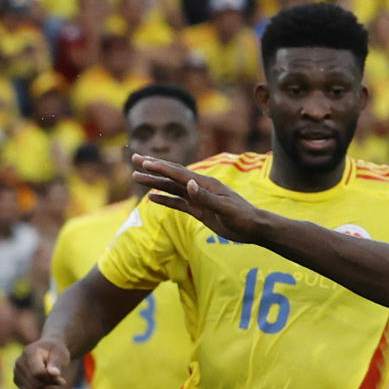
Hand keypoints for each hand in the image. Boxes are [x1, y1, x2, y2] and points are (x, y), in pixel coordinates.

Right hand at [14, 338, 71, 388]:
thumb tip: (54, 373)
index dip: (52, 379)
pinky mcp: (17, 380)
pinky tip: (48, 386)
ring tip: (53, 382)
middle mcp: (19, 362)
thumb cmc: (56, 352)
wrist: (47, 350)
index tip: (62, 380)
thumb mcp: (60, 354)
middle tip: (60, 381)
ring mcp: (16, 372)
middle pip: (36, 384)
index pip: (38, 373)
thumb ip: (57, 363)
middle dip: (51, 385)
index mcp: (29, 352)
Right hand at [130, 154, 265, 242]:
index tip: (144, 162)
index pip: (179, 173)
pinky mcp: (200, 211)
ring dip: (154, 183)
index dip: (161, 167)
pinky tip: (152, 198)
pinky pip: (178, 203)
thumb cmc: (244, 217)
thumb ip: (207, 197)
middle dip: (153, 168)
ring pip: (172, 189)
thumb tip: (189, 184)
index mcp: (206, 184)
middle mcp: (200, 188)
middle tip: (134, 159)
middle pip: (172, 175)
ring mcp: (199, 199)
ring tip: (136, 177)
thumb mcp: (226, 208)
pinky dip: (165, 200)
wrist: (255, 228)